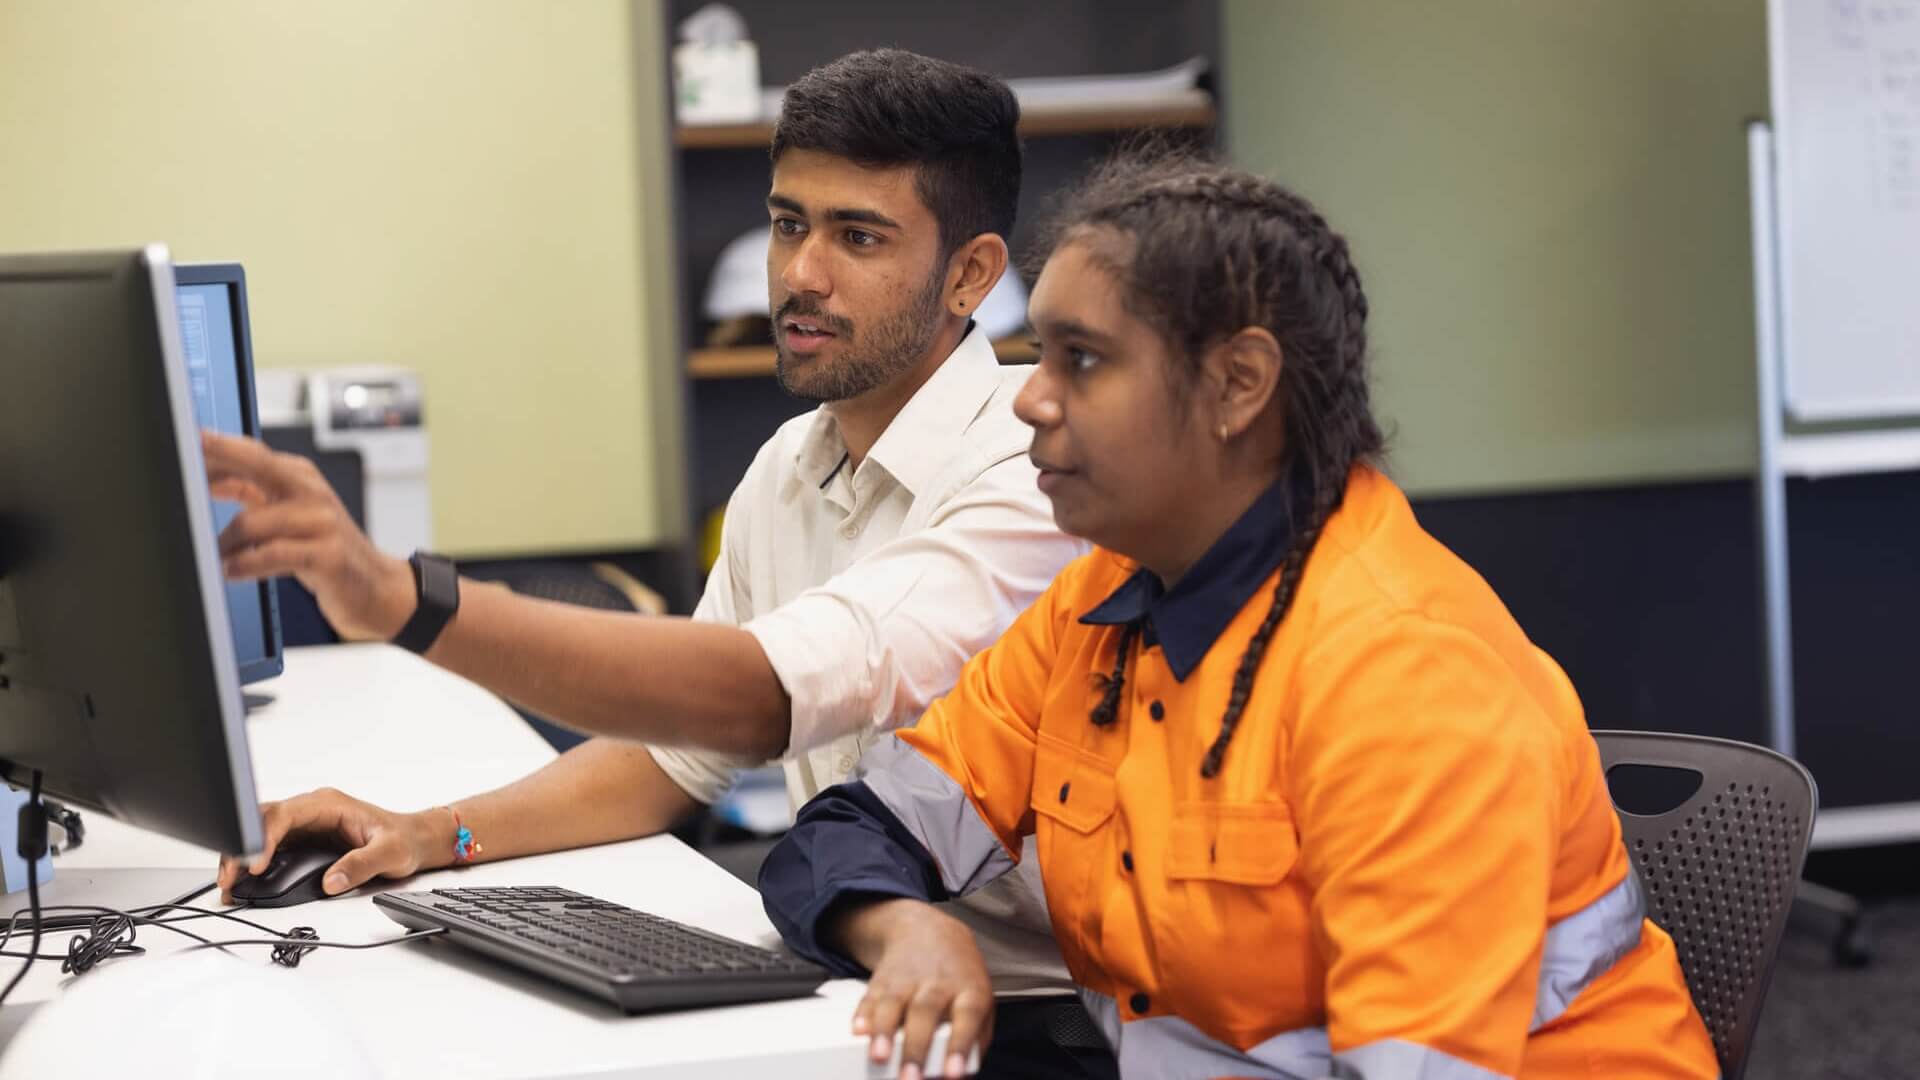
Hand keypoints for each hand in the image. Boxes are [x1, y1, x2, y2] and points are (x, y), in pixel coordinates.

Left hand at [201, 431, 415, 640]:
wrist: (376, 588)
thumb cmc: (325, 551)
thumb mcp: (289, 515)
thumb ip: (252, 493)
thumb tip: (204, 476)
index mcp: (300, 477)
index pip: (250, 453)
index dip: (212, 448)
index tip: (178, 442)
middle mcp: (312, 492)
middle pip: (256, 464)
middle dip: (216, 459)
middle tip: (181, 468)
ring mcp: (323, 522)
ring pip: (253, 521)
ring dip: (223, 545)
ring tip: (213, 560)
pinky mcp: (328, 555)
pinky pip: (272, 555)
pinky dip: (244, 565)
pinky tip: (231, 572)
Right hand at [217, 788, 451, 902]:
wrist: (413, 840)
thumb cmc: (403, 839)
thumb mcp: (390, 853)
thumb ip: (361, 865)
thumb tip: (331, 882)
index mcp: (328, 804)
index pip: (284, 814)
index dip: (264, 837)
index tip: (256, 864)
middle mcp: (310, 811)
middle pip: (262, 821)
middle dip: (241, 848)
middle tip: (230, 879)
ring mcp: (303, 826)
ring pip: (259, 834)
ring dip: (241, 858)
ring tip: (230, 886)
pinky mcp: (300, 843)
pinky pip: (268, 849)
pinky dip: (252, 866)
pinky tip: (243, 885)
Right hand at [839, 899, 992, 1079]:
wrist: (931, 931)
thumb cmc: (960, 979)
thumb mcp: (982, 1004)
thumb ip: (976, 1040)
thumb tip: (962, 1075)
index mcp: (969, 991)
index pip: (968, 1017)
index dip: (960, 1046)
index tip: (953, 1074)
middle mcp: (938, 983)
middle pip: (926, 1013)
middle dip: (915, 1049)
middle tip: (909, 1078)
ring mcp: (908, 979)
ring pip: (895, 1003)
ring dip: (884, 1032)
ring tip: (879, 1057)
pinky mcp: (883, 979)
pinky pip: (871, 996)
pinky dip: (863, 1014)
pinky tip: (859, 1030)